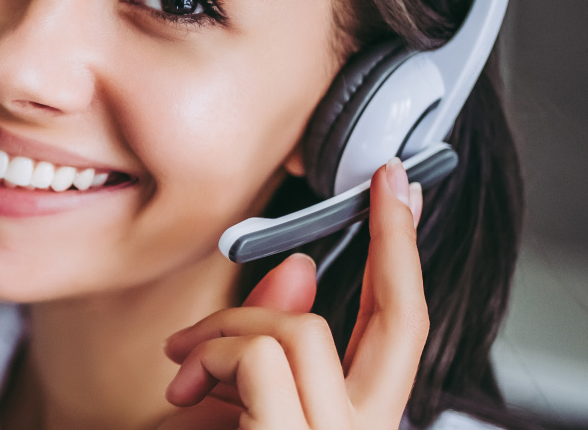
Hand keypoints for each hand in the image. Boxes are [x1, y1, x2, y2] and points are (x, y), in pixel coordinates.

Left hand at [163, 160, 428, 428]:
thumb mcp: (221, 402)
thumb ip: (265, 345)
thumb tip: (303, 270)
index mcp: (352, 424)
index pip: (401, 334)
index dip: (406, 256)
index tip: (397, 188)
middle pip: (403, 324)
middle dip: (393, 241)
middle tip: (378, 182)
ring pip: (302, 331)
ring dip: (227, 327)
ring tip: (184, 367)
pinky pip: (260, 356)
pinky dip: (211, 354)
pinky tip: (182, 391)